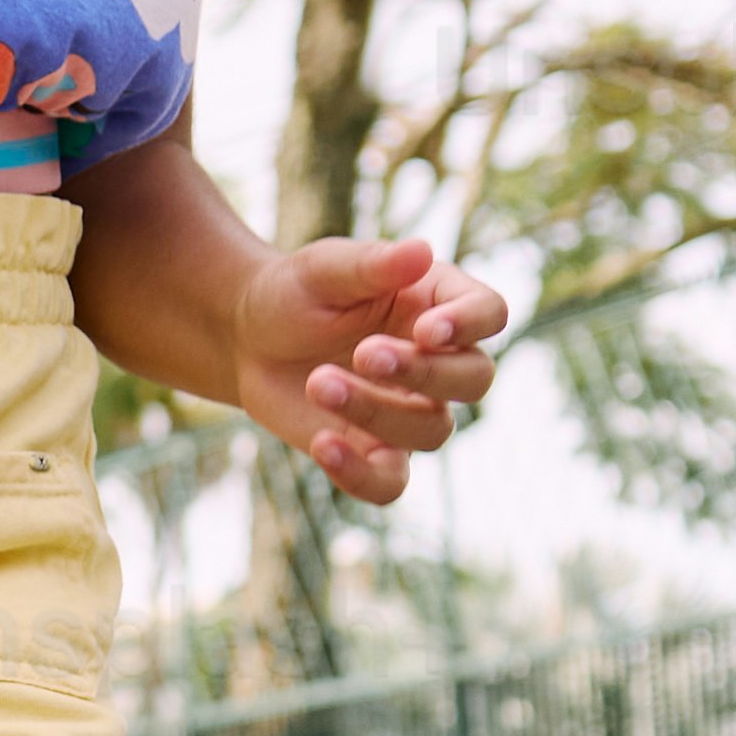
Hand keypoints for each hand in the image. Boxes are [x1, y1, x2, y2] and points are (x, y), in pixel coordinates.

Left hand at [239, 229, 506, 502]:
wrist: (247, 339)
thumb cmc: (295, 293)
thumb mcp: (322, 269)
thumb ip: (372, 264)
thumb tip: (422, 250)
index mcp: (438, 304)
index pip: (489, 314)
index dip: (469, 326)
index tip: (425, 331)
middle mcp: (438, 362)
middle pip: (474, 379)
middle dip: (424, 372)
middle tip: (363, 353)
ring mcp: (411, 411)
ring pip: (432, 430)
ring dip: (377, 411)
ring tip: (317, 382)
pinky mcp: (375, 453)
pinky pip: (390, 484)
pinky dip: (360, 474)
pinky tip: (322, 445)